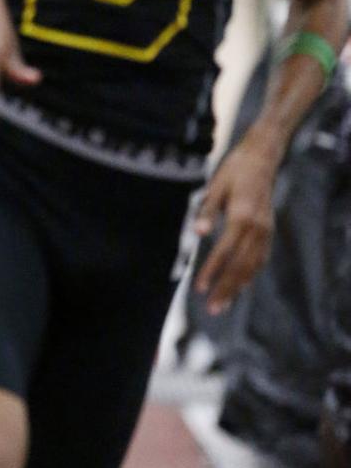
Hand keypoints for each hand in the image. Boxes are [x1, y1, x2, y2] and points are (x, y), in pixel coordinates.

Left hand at [192, 137, 277, 313]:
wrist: (261, 159)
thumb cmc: (234, 171)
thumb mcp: (216, 186)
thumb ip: (207, 211)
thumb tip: (197, 232)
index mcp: (242, 217)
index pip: (225, 251)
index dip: (212, 270)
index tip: (200, 288)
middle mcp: (257, 228)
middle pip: (241, 265)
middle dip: (226, 288)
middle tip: (213, 308)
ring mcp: (266, 230)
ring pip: (253, 265)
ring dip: (238, 286)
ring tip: (223, 304)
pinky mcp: (268, 231)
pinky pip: (260, 258)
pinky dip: (250, 274)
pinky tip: (240, 286)